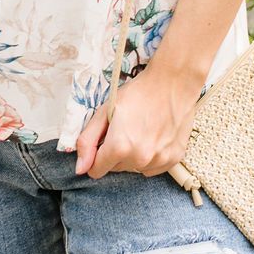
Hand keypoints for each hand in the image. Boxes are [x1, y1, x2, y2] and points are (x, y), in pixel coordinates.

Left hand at [74, 65, 200, 179]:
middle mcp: (140, 158)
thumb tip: (80, 168)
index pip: (97, 170)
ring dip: (133, 155)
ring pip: (135, 168)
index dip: (96, 156)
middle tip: (125, 129)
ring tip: (141, 130)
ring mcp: (159, 160)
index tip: (103, 141)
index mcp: (119, 147)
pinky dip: (150, 157)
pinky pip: (152, 168)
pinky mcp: (173, 159)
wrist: (172, 83)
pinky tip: (153, 137)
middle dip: (115, 153)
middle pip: (116, 168)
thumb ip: (87, 141)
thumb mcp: (105, 111)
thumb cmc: (138, 93)